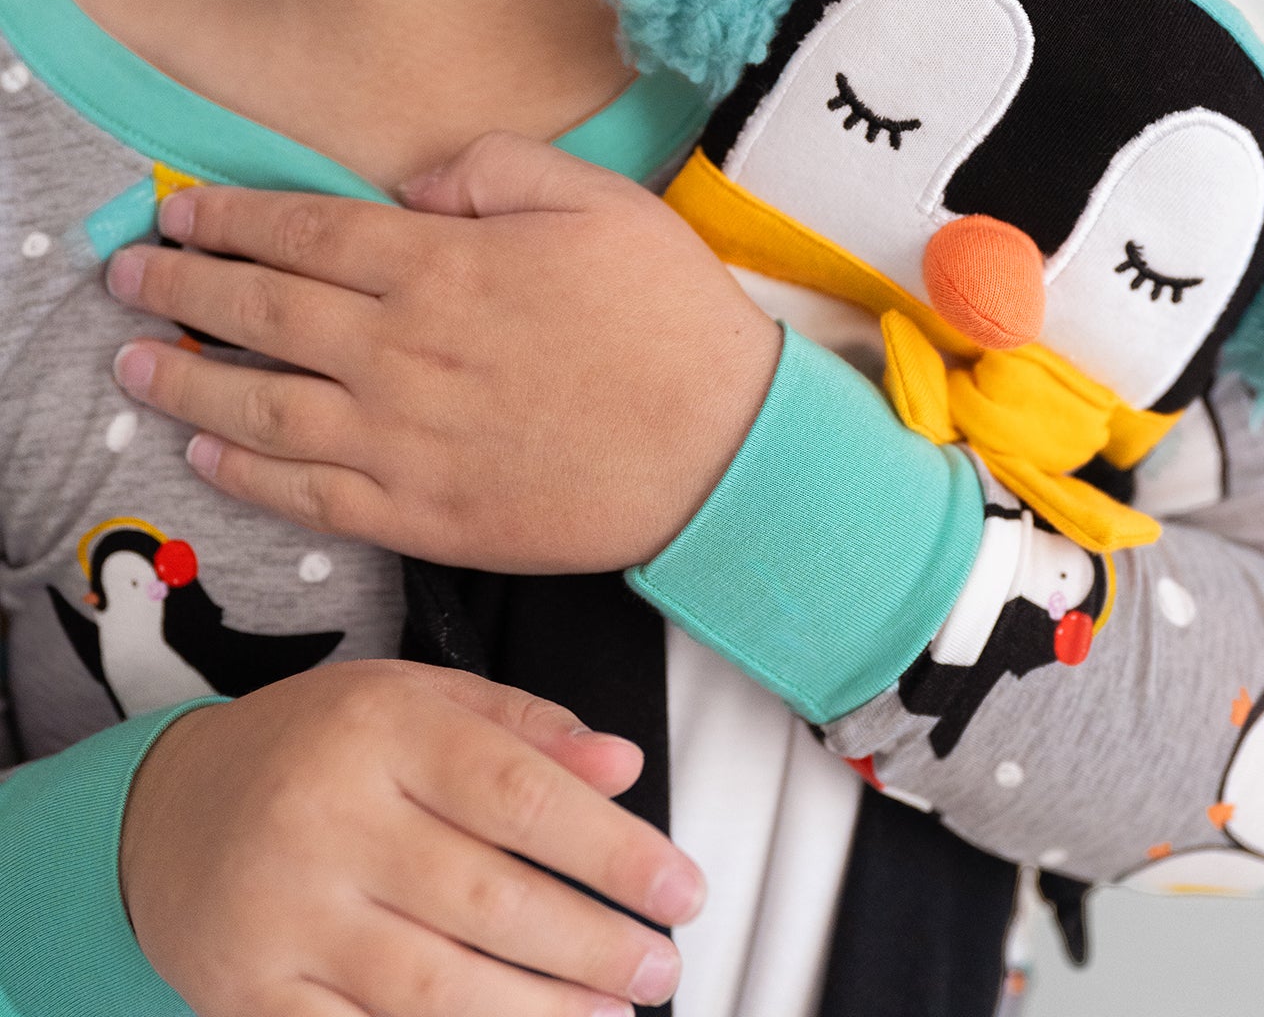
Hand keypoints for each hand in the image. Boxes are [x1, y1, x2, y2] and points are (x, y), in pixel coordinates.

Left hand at [104, 131, 781, 572]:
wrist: (720, 450)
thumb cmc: (669, 318)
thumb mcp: (600, 200)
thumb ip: (497, 170)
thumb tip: (413, 186)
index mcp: (443, 267)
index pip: (304, 233)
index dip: (230, 220)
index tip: (179, 213)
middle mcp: (403, 351)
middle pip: (261, 313)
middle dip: (181, 288)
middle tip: (126, 276)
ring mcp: (406, 439)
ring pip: (262, 407)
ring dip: (185, 380)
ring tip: (132, 365)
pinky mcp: (424, 514)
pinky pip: (309, 496)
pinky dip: (245, 475)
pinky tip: (206, 453)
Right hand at [120, 660, 701, 1016]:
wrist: (167, 812)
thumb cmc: (316, 745)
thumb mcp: (416, 696)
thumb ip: (522, 724)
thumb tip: (621, 762)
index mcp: (382, 731)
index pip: (519, 792)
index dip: (613, 848)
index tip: (679, 887)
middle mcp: (329, 820)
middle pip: (486, 898)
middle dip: (591, 945)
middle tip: (659, 967)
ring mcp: (285, 916)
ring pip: (431, 987)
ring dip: (535, 1013)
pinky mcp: (251, 997)